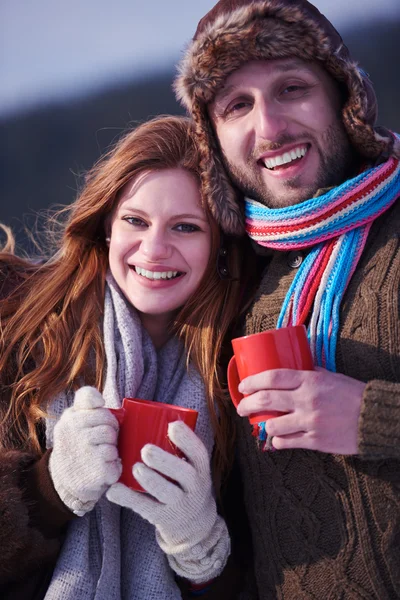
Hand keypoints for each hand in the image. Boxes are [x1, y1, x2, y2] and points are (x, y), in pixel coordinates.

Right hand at [49, 386, 121, 515]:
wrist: (62, 481)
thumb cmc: (75, 445)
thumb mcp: (72, 420)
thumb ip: (85, 404)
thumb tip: (100, 400)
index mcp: (70, 418)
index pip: (89, 398)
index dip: (100, 406)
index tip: (101, 412)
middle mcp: (74, 432)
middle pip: (110, 422)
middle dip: (111, 432)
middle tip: (101, 442)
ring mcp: (85, 451)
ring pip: (113, 441)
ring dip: (112, 451)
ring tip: (100, 457)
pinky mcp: (97, 471)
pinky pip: (118, 463)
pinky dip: (115, 468)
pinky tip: (103, 470)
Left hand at [106, 421, 229, 582]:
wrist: (195, 525)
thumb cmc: (185, 483)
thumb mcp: (191, 467)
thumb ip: (178, 449)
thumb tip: (145, 415)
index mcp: (201, 469)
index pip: (199, 453)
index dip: (188, 439)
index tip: (172, 425)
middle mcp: (195, 487)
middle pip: (185, 474)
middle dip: (165, 461)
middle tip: (146, 450)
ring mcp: (180, 505)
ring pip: (167, 493)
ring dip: (151, 480)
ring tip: (136, 468)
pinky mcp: (163, 518)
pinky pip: (146, 509)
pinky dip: (128, 499)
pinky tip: (113, 490)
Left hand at [237, 367, 365, 453]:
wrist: (374, 418)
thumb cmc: (352, 394)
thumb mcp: (330, 376)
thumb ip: (309, 373)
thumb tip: (289, 367)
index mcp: (310, 380)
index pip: (272, 377)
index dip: (252, 381)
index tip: (243, 386)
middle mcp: (307, 400)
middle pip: (265, 399)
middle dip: (247, 404)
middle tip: (241, 408)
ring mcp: (310, 422)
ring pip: (272, 425)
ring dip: (263, 425)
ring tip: (262, 424)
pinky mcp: (315, 441)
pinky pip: (286, 443)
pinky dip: (277, 441)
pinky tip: (277, 439)